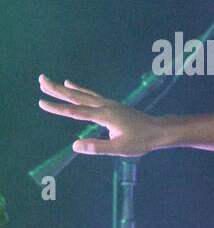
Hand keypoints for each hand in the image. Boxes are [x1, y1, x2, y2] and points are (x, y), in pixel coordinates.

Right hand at [37, 74, 168, 156]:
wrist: (159, 130)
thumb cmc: (141, 141)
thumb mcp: (119, 148)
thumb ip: (97, 147)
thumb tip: (75, 146)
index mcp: (104, 116)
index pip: (75, 112)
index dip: (57, 108)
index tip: (41, 103)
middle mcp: (104, 106)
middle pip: (76, 97)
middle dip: (57, 89)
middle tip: (41, 79)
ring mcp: (109, 104)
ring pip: (83, 94)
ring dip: (66, 88)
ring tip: (51, 82)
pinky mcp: (112, 105)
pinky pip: (91, 95)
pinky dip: (80, 90)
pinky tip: (73, 86)